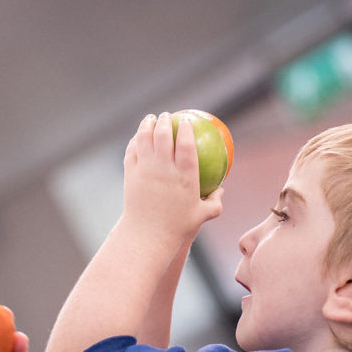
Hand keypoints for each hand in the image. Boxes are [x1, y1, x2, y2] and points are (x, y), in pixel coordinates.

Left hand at [122, 112, 223, 246]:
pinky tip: (137, 139)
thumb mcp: (202, 215)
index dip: (185, 128)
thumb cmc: (177, 227)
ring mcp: (145, 170)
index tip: (187, 120)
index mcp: (184, 176)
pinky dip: (134, 142)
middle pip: (162, 135)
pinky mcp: (130, 175)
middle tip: (167, 115)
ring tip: (150, 119)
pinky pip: (131, 152)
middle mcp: (163, 169)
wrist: (147, 236)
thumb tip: (221, 190)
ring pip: (143, 139)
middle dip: (164, 120)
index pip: (185, 143)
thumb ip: (215, 202)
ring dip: (146, 125)